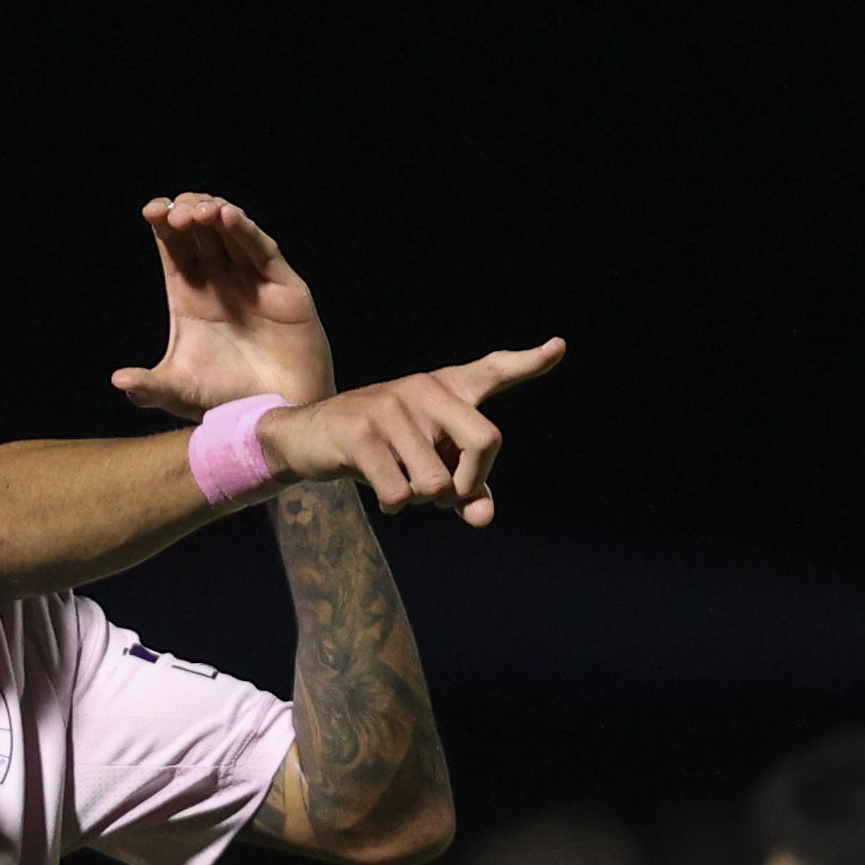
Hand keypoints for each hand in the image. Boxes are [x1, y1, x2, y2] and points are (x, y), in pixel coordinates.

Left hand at [112, 193, 333, 418]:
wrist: (275, 414)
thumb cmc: (228, 401)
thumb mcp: (180, 392)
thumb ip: (149, 387)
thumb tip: (118, 380)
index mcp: (190, 294)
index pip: (174, 247)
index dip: (164, 223)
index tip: (151, 210)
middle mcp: (220, 280)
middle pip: (200, 230)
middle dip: (186, 212)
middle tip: (175, 213)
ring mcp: (252, 279)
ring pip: (232, 231)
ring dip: (214, 213)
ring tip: (198, 211)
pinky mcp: (283, 285)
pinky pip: (262, 249)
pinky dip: (245, 231)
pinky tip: (227, 217)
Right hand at [257, 340, 565, 525]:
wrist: (306, 437)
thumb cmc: (379, 450)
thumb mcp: (425, 465)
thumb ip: (463, 490)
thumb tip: (482, 516)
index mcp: (445, 389)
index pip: (493, 370)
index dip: (529, 362)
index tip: (558, 348)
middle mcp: (424, 389)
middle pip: (485, 441)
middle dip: (470, 483)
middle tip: (447, 495)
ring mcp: (392, 407)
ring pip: (437, 481)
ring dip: (423, 500)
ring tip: (403, 488)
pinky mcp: (362, 433)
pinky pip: (400, 492)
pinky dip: (395, 505)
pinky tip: (383, 495)